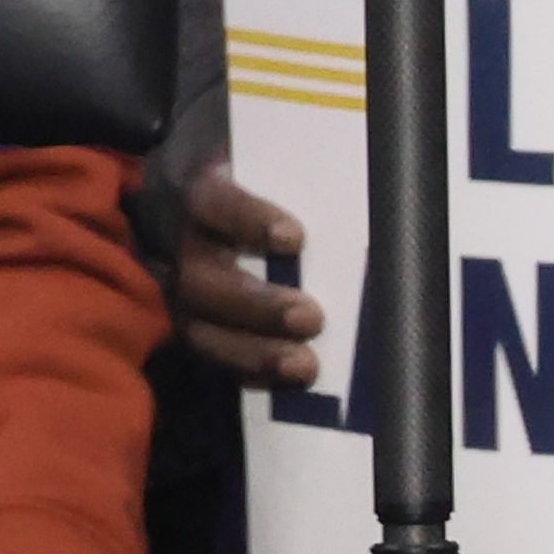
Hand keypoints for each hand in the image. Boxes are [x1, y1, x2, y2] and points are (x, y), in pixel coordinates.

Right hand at [169, 164, 319, 388]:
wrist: (210, 204)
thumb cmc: (262, 184)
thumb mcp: (270, 169)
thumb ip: (300, 179)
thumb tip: (374, 190)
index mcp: (198, 193)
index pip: (212, 202)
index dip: (247, 221)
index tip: (295, 239)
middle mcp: (180, 246)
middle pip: (202, 280)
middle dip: (256, 304)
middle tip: (310, 317)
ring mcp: (179, 292)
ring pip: (200, 328)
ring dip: (252, 351)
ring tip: (304, 366)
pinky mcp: (192, 325)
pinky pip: (211, 359)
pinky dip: (248, 374)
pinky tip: (287, 383)